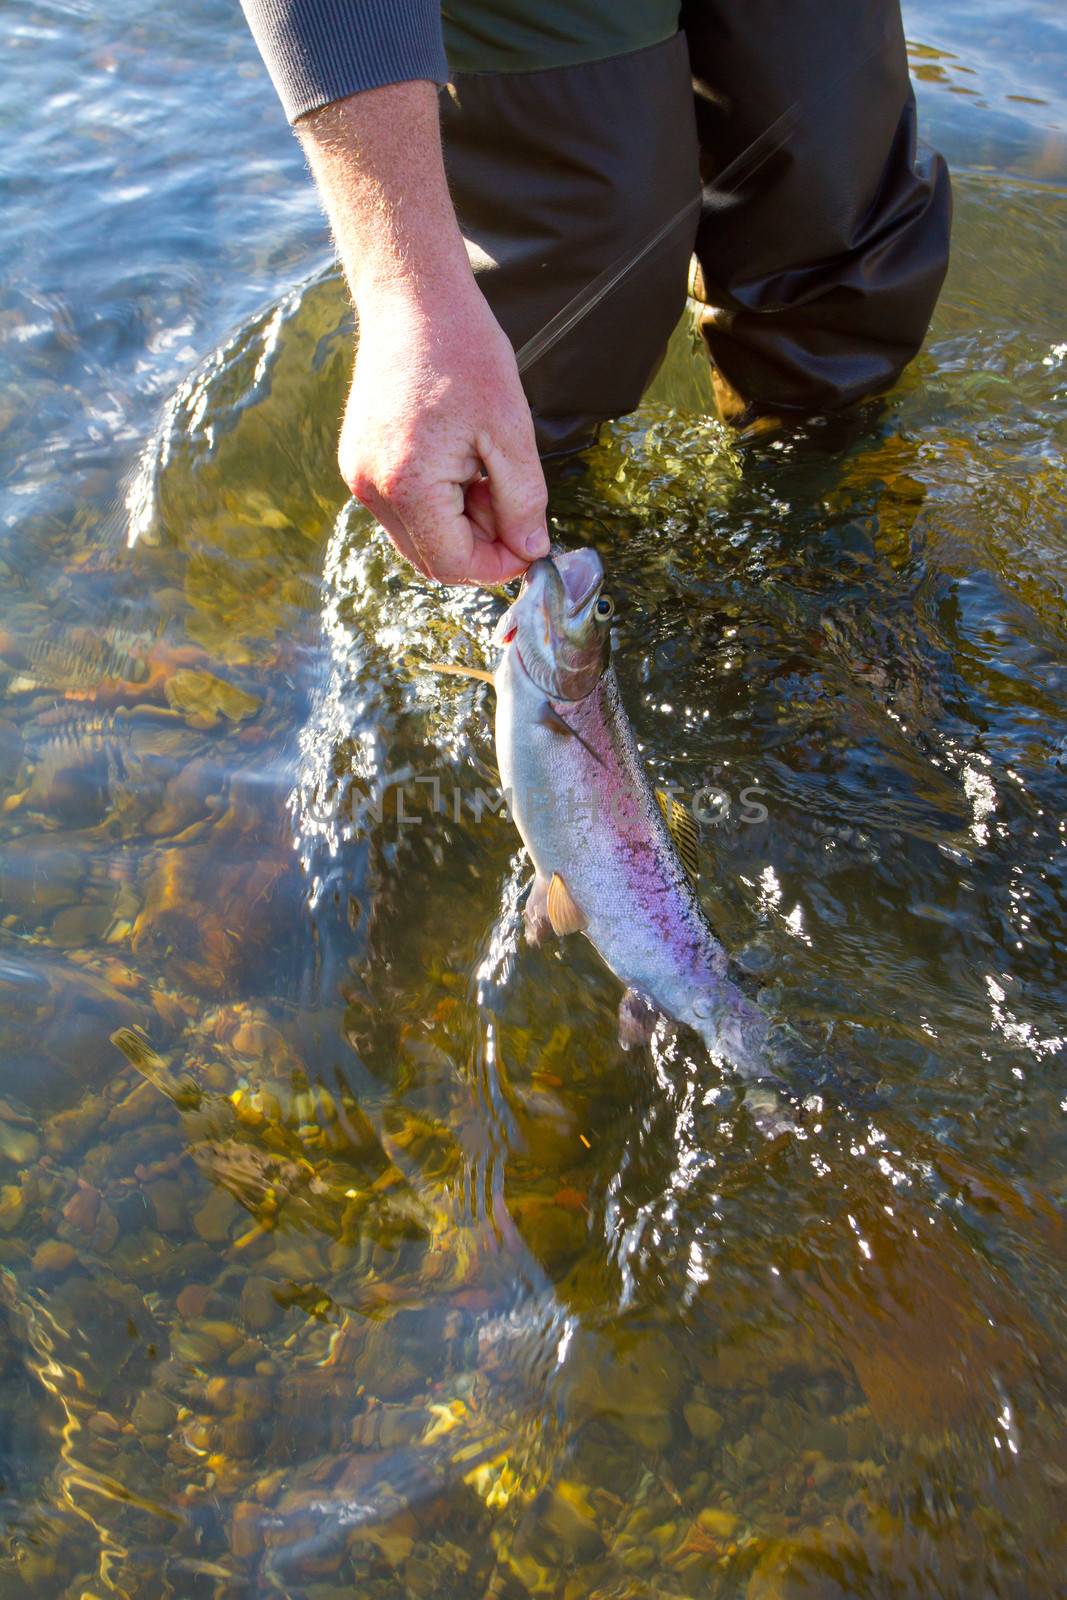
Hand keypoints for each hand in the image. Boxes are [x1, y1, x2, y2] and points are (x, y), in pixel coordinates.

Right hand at [340, 281, 548, 584]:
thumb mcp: (511, 432)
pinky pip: (403, 508)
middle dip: (479, 545)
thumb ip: (523, 502)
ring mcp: (358, 476)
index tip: (530, 545)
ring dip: (459, 523)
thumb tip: (530, 551)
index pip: (454, 563)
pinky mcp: (357, 462)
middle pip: (432, 558)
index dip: (498, 566)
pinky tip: (459, 460)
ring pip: (418, 536)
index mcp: (408, 484)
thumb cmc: (465, 353)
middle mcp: (372, 489)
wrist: (412, 300)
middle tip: (510, 499)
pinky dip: (437, 502)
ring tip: (483, 469)